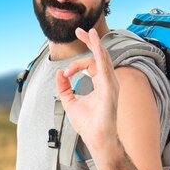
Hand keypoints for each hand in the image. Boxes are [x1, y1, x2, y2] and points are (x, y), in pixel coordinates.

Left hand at [55, 28, 119, 153]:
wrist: (97, 139)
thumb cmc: (89, 124)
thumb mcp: (70, 102)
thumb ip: (64, 87)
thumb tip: (59, 73)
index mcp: (100, 84)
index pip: (91, 64)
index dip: (76, 64)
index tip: (65, 72)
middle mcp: (108, 81)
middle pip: (100, 56)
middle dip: (90, 42)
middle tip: (81, 30)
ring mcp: (111, 84)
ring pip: (103, 58)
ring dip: (95, 44)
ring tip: (88, 32)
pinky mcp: (109, 89)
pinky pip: (104, 67)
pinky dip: (99, 54)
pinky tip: (95, 44)